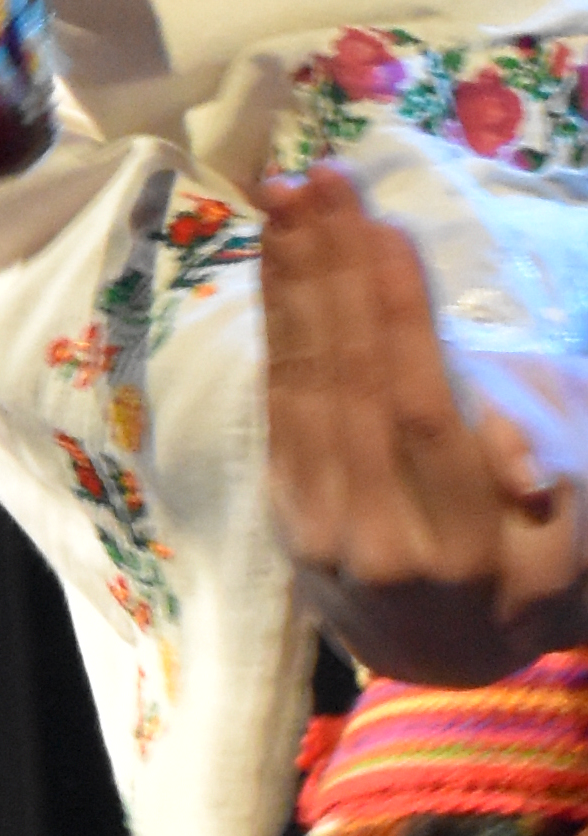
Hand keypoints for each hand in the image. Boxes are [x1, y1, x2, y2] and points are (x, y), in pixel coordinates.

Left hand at [261, 166, 587, 681]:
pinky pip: (278, 405)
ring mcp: (318, 529)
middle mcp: (376, 540)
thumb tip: (501, 439)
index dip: (398, 319)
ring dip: (294, 282)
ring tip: (291, 195)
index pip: (420, 413)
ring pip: (303, 387)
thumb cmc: (534, 575)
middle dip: (335, 274)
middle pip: (349, 386)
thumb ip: (552, 479)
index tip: (388, 230)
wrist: (448, 656)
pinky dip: (276, 325)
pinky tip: (278, 259)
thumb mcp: (571, 541)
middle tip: (324, 179)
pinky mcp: (283, 511)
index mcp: (460, 547)